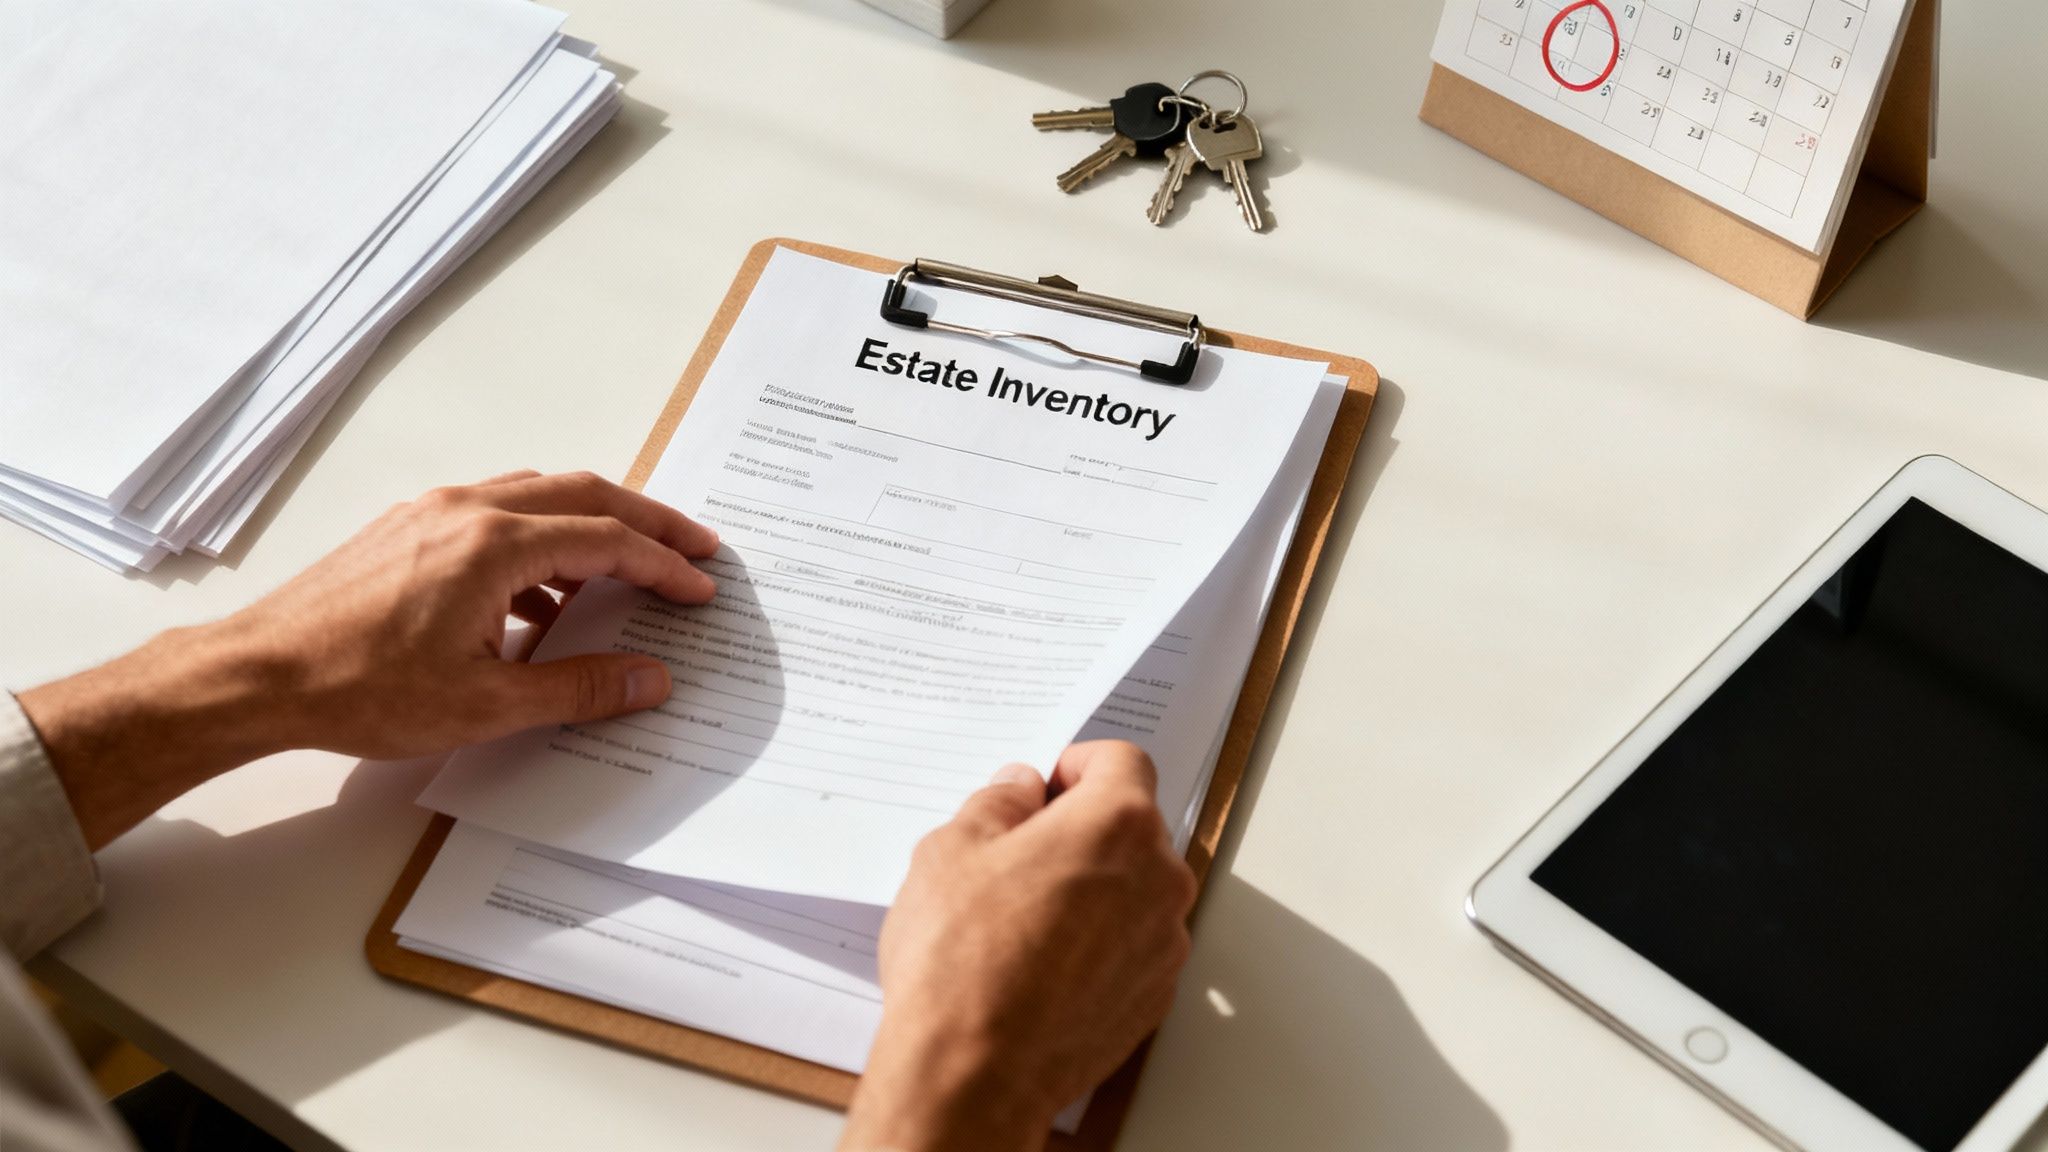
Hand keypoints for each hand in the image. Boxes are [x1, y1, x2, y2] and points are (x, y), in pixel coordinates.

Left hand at [18, 470, 718, 848]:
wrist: (259, 677)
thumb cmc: (360, 688)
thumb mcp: (487, 704)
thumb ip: (579, 687)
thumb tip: (649, 679)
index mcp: (495, 544)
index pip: (608, 540)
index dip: (664, 564)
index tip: (700, 587)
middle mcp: (467, 509)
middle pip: (584, 493)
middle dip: (646, 519)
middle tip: (693, 546)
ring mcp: (432, 511)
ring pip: (538, 495)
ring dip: (592, 524)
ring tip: (626, 567)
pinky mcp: (406, 528)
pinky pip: (495, 513)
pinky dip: (540, 538)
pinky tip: (541, 595)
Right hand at [840, 741, 1197, 1151]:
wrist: (975, 1071)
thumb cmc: (963, 961)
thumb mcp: (951, 849)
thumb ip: (998, 802)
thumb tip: (1019, 790)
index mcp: (1117, 824)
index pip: (1122, 762)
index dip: (1076, 766)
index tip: (1043, 788)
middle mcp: (1159, 879)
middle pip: (1131, 828)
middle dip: (1079, 830)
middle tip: (1016, 854)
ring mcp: (1163, 943)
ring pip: (1132, 889)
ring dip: (1091, 888)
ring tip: (1021, 919)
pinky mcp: (1154, 997)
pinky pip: (1131, 947)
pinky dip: (1097, 944)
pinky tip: (1040, 965)